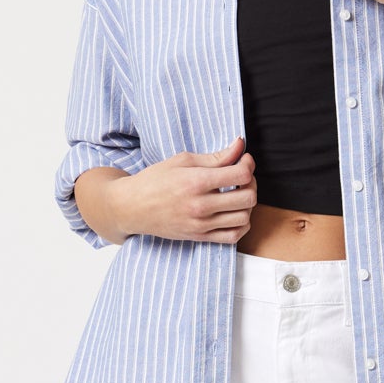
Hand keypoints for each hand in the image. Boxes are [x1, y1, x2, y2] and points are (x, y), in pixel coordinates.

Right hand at [131, 135, 256, 242]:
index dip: (248, 165)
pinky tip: (234, 213)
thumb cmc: (155, 180)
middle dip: (251, 184)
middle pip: (248, 198)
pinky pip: (233, 237)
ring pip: (244, 218)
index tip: (243, 161)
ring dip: (248, 205)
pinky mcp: (199, 237)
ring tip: (237, 195)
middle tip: (242, 177)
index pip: (241, 175)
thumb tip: (240, 146)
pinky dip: (242, 225)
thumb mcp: (183, 160)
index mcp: (196, 181)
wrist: (132, 207)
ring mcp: (201, 224)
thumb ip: (215, 156)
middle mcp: (200, 205)